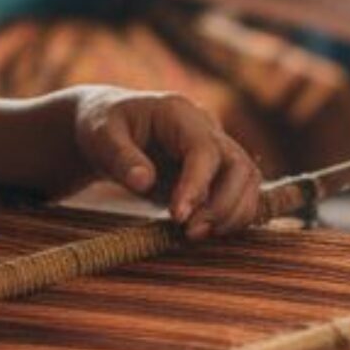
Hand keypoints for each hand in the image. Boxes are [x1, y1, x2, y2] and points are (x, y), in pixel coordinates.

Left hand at [72, 87, 262, 237]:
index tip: (178, 217)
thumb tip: (144, 181)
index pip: (204, 150)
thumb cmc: (103, 127)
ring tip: (195, 235)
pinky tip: (205, 232)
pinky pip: (241, 193)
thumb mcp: (100, 136)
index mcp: (179, 113)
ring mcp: (217, 148)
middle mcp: (207, 128)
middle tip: (191, 233)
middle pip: (239, 165)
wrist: (110, 126)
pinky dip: (232, 216)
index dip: (197, 185)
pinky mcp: (217, 171)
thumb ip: (120, 157)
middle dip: (223, 204)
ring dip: (232, 214)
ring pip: (248, 181)